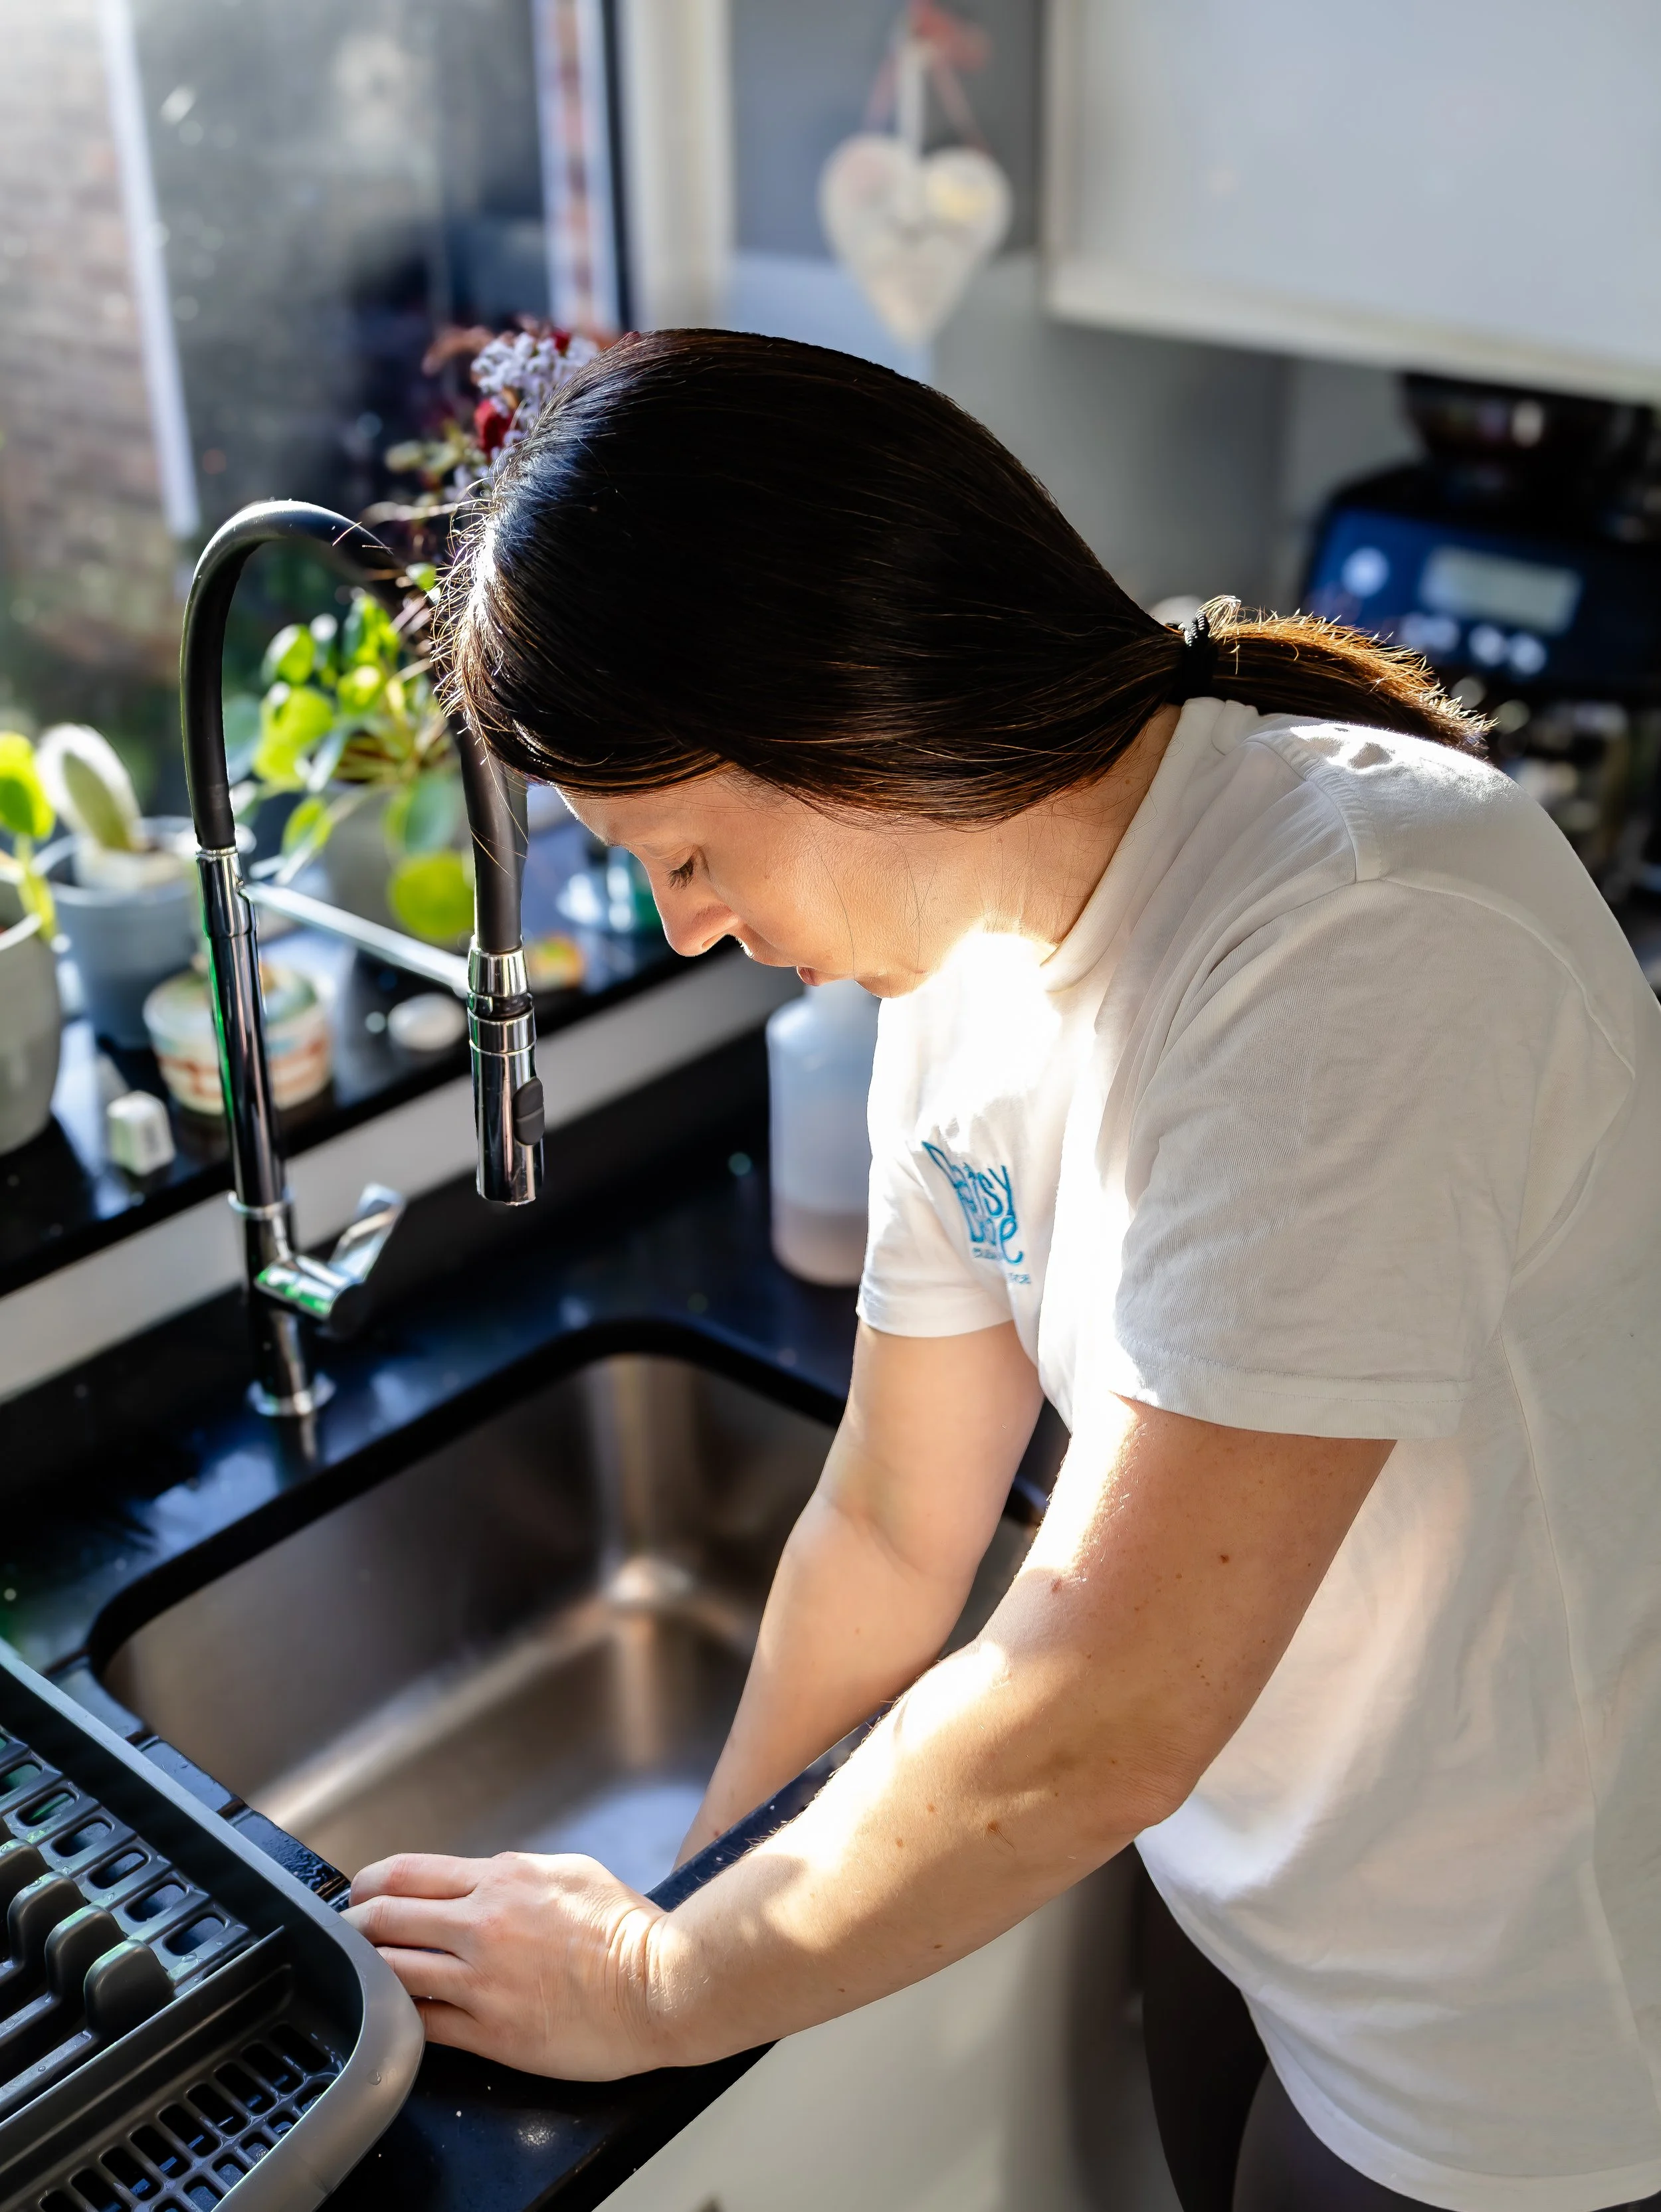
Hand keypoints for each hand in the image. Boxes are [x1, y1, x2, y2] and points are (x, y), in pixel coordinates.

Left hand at [343, 1850, 671, 2078]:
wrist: (661, 1984)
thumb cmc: (628, 1929)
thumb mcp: (569, 1872)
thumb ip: (515, 1875)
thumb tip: (481, 1882)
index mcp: (501, 1880)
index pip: (406, 1873)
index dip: (369, 1883)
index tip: (360, 1894)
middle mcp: (483, 1926)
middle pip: (384, 1919)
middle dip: (354, 1926)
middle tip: (347, 1935)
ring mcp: (482, 1983)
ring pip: (391, 1973)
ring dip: (367, 1973)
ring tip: (361, 1977)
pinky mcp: (491, 2034)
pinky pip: (423, 2026)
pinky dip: (401, 2019)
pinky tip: (396, 2017)